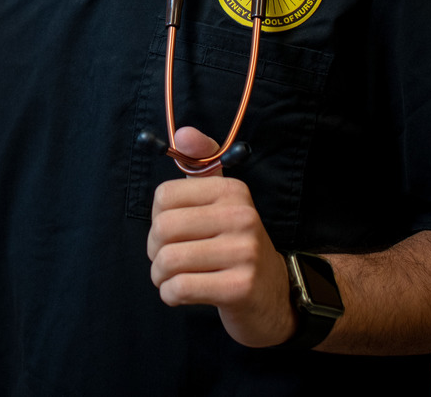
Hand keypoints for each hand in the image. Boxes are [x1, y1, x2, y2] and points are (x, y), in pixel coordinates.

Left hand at [147, 126, 296, 347]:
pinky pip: (181, 288)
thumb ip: (201, 166)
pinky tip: (179, 294)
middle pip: (163, 228)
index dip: (156, 218)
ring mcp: (245, 253)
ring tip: (170, 279)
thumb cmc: (235, 246)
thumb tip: (183, 132)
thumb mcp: (222, 203)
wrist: (276, 297)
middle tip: (165, 261)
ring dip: (160, 276)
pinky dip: (170, 294)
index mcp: (232, 192)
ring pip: (169, 260)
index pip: (164, 196)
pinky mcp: (241, 288)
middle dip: (154, 250)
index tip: (171, 232)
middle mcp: (242, 216)